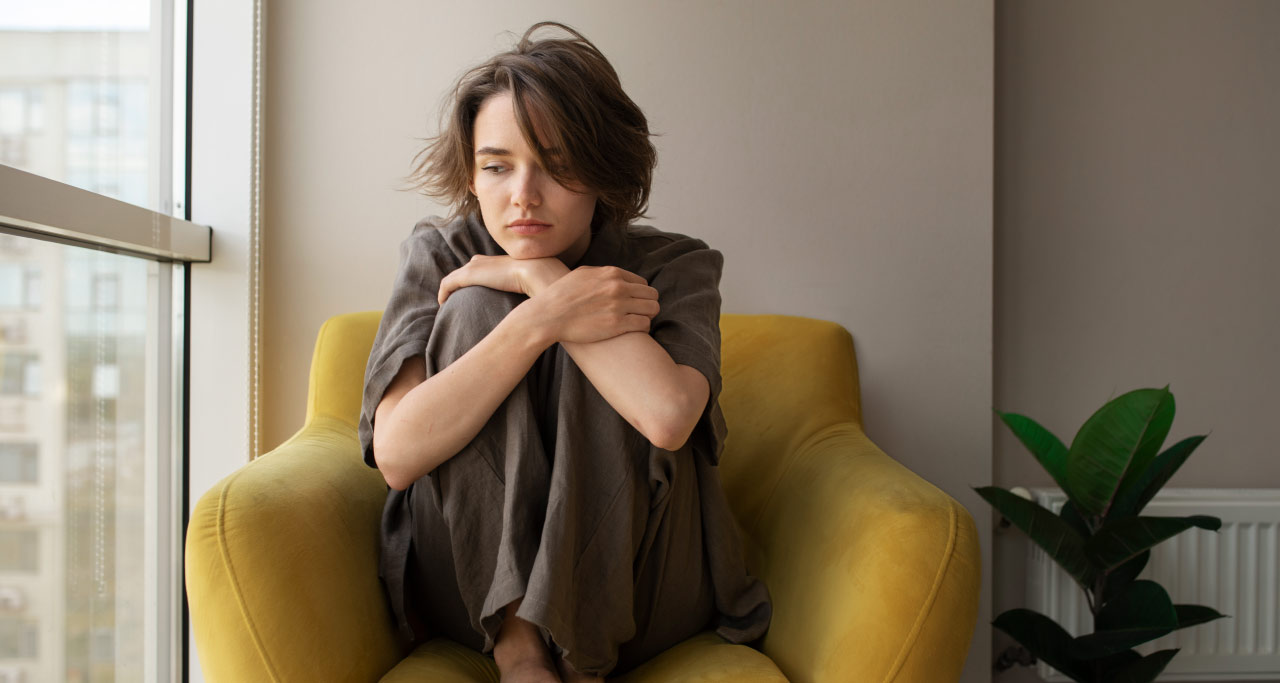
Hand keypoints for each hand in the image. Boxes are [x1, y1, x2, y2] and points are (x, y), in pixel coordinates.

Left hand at [438, 255, 568, 304]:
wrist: (539, 272)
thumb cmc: (543, 282)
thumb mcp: (539, 286)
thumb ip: (536, 292)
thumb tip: (543, 309)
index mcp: (499, 261)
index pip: (482, 267)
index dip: (476, 278)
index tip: (473, 292)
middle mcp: (485, 261)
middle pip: (466, 270)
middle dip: (459, 282)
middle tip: (454, 298)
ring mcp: (476, 267)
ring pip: (455, 277)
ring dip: (448, 289)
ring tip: (445, 303)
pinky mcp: (470, 274)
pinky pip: (448, 283)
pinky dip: (443, 291)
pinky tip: (442, 302)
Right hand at [525, 266, 659, 343]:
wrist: (548, 315)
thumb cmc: (562, 296)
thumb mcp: (582, 274)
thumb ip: (602, 274)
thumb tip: (615, 276)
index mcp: (611, 274)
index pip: (642, 282)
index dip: (639, 294)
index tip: (633, 303)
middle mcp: (618, 287)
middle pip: (651, 295)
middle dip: (647, 304)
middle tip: (638, 314)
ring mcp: (619, 305)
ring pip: (653, 309)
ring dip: (648, 316)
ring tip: (638, 322)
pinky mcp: (617, 324)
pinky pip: (645, 324)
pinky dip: (643, 328)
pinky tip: (634, 331)